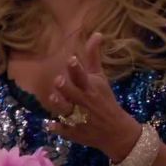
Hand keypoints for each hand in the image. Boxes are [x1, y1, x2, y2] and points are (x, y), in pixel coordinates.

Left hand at [47, 32, 142, 159]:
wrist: (116, 131)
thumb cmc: (105, 100)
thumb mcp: (100, 78)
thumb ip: (93, 57)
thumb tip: (96, 33)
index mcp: (90, 88)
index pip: (83, 76)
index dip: (76, 68)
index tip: (71, 59)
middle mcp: (84, 102)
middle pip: (72, 93)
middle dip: (66, 87)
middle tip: (59, 80)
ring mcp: (78, 118)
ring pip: (66, 110)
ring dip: (59, 104)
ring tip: (52, 97)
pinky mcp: (74, 132)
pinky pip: (63, 130)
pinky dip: (56, 128)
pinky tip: (49, 125)